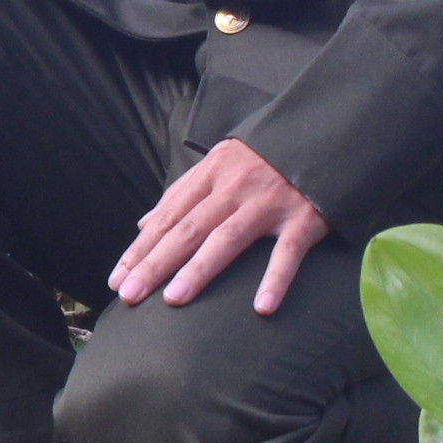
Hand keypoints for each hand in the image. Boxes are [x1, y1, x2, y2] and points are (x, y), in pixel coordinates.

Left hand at [110, 138, 328, 316]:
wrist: (324, 134)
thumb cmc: (263, 158)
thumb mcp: (218, 165)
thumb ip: (181, 194)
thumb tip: (143, 224)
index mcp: (210, 175)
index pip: (167, 218)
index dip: (141, 249)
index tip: (117, 279)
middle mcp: (234, 188)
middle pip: (188, 229)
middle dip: (155, 264)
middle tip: (130, 295)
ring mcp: (269, 203)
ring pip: (227, 238)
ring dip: (199, 270)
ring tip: (173, 299)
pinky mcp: (305, 218)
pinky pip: (288, 252)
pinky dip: (276, 279)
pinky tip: (261, 308)